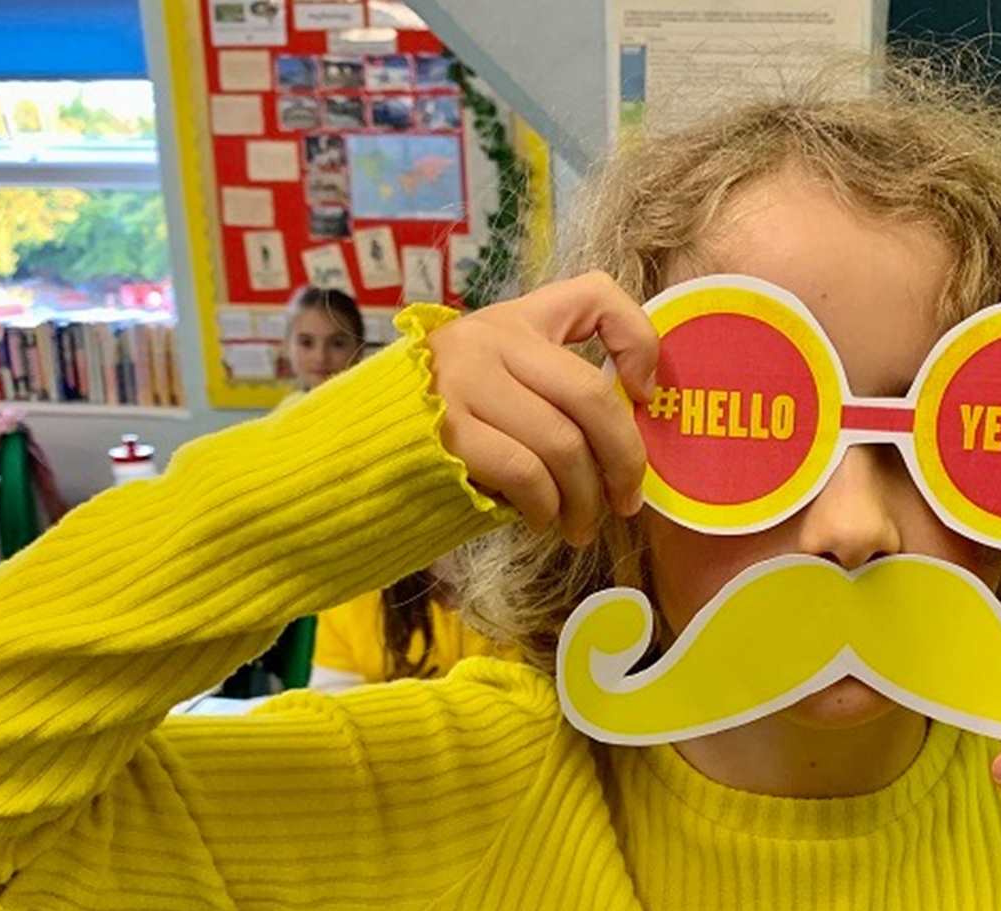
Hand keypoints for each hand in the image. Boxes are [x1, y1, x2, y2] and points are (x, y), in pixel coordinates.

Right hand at [427, 271, 657, 546]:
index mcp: (514, 318)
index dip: (637, 341)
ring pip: (562, 444)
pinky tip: (543, 519)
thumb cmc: (443, 419)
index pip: (595, 295)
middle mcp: (490, 339)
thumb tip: (624, 429)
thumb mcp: (497, 380)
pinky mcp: (448, 431)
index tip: (646, 395)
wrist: (354, 447)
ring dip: (583, 500)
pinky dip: (546, 506)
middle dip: (625, 459)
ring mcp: (466, 382)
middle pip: (590, 395)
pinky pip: (526, 474)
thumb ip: (549, 384)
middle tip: (627, 500)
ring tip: (580, 526)